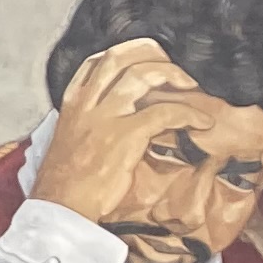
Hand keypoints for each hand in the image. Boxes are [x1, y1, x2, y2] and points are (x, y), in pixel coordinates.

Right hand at [27, 39, 208, 228]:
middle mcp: (86, 104)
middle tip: (176, 71)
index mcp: (72, 105)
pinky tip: (201, 122)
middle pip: (120, 57)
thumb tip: (119, 122)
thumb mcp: (71, 143)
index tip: (148, 60)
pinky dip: (189, 113)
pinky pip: (165, 112)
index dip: (126, 54)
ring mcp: (105, 117)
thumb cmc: (66, 184)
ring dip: (174, 75)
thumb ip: (90, 125)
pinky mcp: (125, 135)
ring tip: (193, 86)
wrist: (61, 208)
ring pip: (143, 74)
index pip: (96, 62)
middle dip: (153, 56)